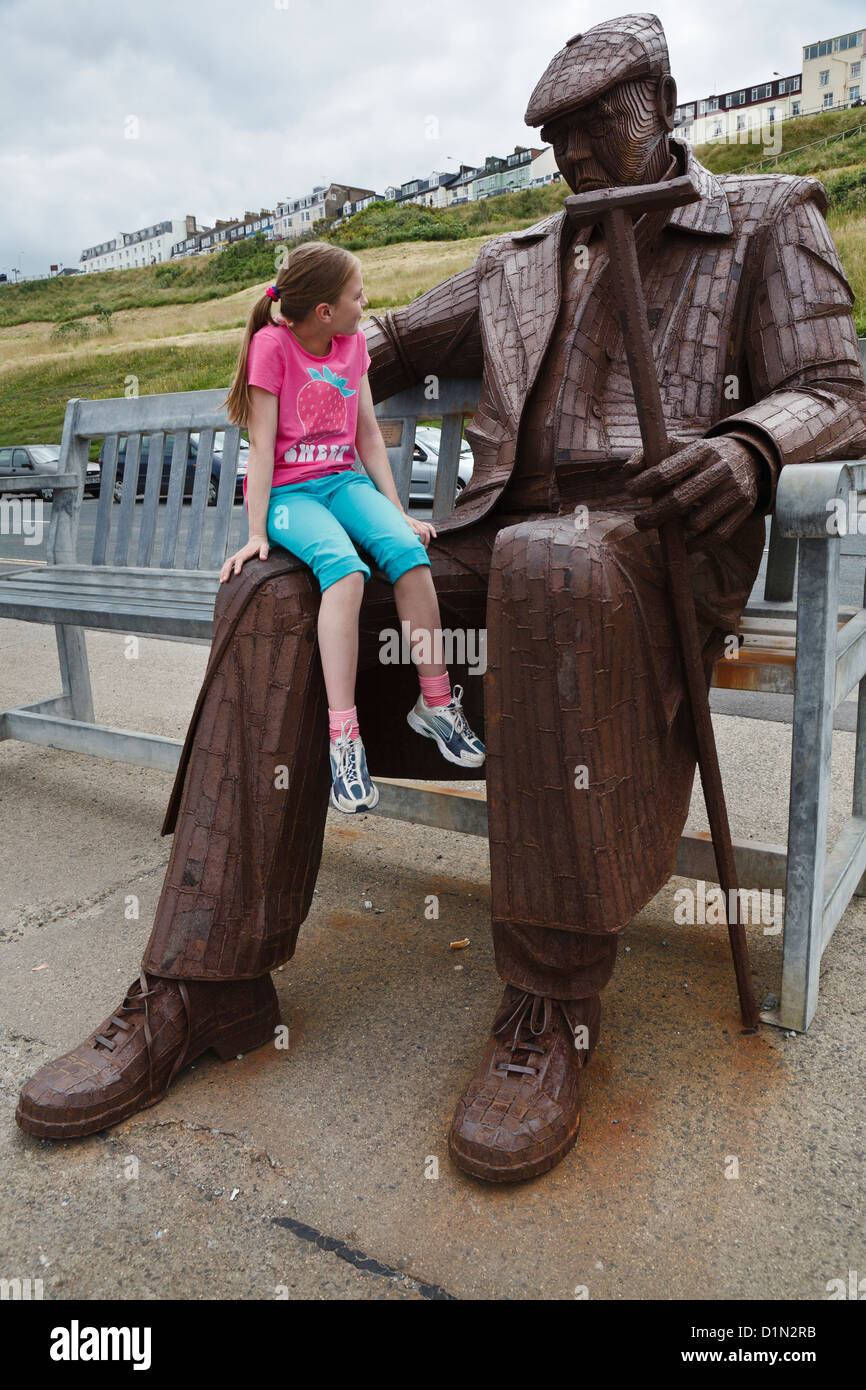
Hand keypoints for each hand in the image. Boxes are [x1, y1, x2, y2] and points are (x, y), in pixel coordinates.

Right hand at [219, 534, 268, 582]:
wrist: (256, 541)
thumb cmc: (261, 545)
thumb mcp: (265, 546)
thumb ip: (264, 552)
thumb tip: (263, 559)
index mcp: (245, 553)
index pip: (240, 559)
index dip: (237, 566)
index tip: (237, 573)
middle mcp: (238, 555)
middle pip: (229, 562)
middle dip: (226, 571)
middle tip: (225, 580)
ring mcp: (235, 557)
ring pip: (226, 564)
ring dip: (223, 572)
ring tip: (222, 582)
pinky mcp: (235, 560)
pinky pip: (227, 566)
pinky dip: (223, 572)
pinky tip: (222, 579)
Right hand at [403, 512, 436, 547]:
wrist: (398, 516)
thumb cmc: (404, 523)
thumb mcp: (412, 526)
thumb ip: (417, 531)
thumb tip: (421, 542)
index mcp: (419, 523)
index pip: (428, 525)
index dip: (433, 531)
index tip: (435, 537)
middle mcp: (418, 523)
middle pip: (426, 530)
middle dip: (427, 540)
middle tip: (425, 546)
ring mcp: (414, 523)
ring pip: (422, 532)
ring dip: (423, 540)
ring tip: (420, 545)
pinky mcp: (410, 525)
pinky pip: (416, 532)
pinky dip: (417, 537)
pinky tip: (415, 541)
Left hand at [623, 435, 760, 547]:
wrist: (747, 457)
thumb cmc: (701, 455)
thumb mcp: (679, 446)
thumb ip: (649, 455)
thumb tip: (626, 472)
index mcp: (701, 451)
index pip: (667, 471)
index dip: (644, 484)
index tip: (630, 491)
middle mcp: (720, 469)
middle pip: (680, 499)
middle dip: (654, 515)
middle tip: (640, 521)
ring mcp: (734, 490)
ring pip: (698, 522)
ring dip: (676, 530)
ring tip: (664, 527)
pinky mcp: (744, 509)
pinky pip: (717, 536)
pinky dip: (697, 545)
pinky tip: (682, 545)